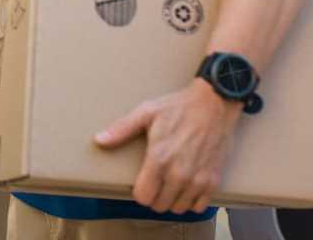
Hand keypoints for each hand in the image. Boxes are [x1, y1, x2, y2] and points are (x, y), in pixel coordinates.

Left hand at [94, 79, 241, 213]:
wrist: (214, 103)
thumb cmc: (178, 107)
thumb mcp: (146, 112)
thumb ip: (121, 129)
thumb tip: (99, 140)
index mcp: (159, 159)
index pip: (143, 197)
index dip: (139, 192)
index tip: (142, 182)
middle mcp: (179, 173)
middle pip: (159, 205)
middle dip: (155, 196)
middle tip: (156, 182)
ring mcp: (198, 179)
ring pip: (179, 208)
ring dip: (173, 200)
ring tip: (171, 184)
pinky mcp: (213, 180)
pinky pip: (199, 206)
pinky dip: (192, 200)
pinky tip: (188, 187)